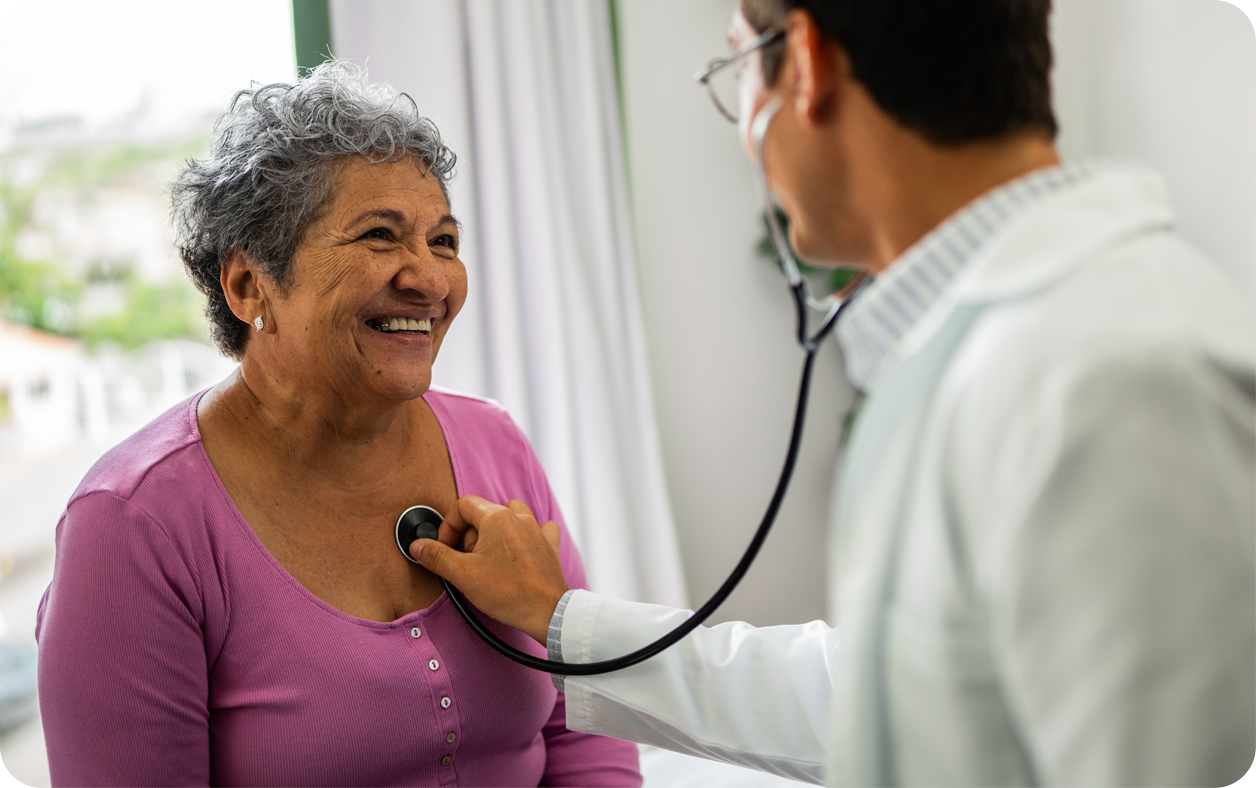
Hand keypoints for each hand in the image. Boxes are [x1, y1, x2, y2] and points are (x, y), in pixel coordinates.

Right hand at [412, 496, 567, 644]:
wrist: (546, 612)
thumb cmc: (509, 593)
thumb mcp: (462, 574)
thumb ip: (436, 556)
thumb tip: (418, 546)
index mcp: (497, 518)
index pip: (463, 506)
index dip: (448, 526)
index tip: (445, 547)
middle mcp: (518, 518)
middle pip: (484, 512)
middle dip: (470, 535)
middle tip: (467, 560)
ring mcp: (536, 530)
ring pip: (510, 516)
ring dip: (496, 532)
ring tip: (489, 556)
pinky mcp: (548, 545)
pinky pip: (537, 528)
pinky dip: (526, 535)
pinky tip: (519, 550)